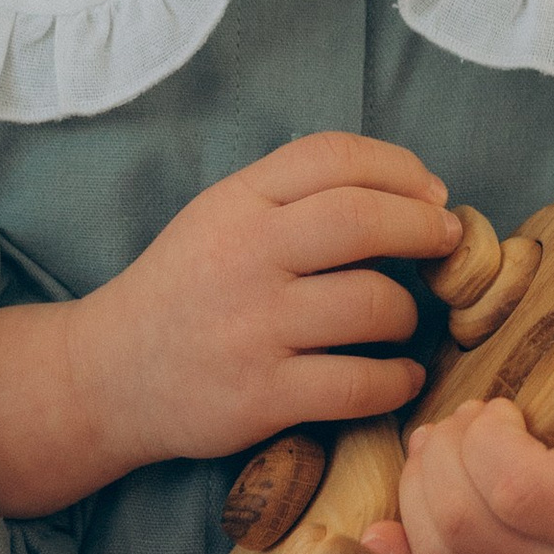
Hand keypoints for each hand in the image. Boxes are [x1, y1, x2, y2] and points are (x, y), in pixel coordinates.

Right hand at [0, 134, 460, 515]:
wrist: (107, 376)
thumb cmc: (185, 291)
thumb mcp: (219, 219)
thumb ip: (294, 197)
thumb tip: (410, 191)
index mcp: (236, 203)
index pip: (333, 157)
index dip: (400, 168)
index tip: (431, 193)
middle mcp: (245, 257)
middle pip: (364, 220)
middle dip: (424, 229)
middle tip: (445, 244)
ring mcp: (253, 329)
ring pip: (373, 306)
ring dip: (408, 315)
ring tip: (401, 322)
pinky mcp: (261, 397)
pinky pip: (360, 384)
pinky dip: (398, 381)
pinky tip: (400, 378)